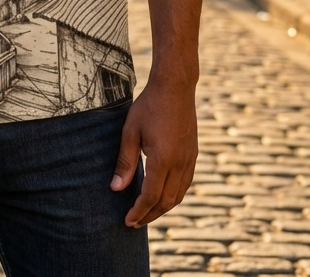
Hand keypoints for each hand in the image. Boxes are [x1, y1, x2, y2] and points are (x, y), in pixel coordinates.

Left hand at [111, 76, 197, 226]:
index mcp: (163, 160)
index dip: (138, 211)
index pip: (150, 196)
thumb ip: (125, 161)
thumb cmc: (149, 106)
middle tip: (134, 223)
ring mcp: (189, 160)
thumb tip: (116, 188)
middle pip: (166, 201)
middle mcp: (180, 164)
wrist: (175, 87)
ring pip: (178, 195)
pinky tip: (163, 196)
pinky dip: (174, 196)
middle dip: (149, 215)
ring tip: (146, 213)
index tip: (127, 220)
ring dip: (162, 208)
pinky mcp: (193, 154)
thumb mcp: (131, 131)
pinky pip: (185, 184)